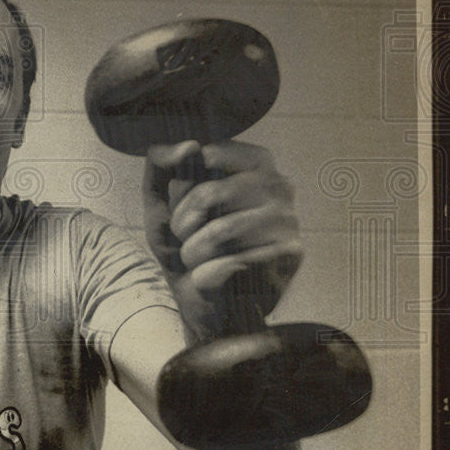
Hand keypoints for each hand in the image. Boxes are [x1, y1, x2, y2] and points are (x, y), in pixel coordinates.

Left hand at [143, 140, 302, 340]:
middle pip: (207, 195)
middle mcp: (279, 184)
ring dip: (193, 255)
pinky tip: (217, 281)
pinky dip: (207, 278)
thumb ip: (161, 163)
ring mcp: (289, 220)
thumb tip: (189, 146)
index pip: (201, 158)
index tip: (186, 210)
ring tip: (202, 261)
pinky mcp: (290, 257)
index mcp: (252, 161)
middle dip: (183, 226)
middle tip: (190, 241)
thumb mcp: (159, 201)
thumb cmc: (182, 244)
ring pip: (218, 233)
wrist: (200, 302)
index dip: (180, 191)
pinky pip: (229, 265)